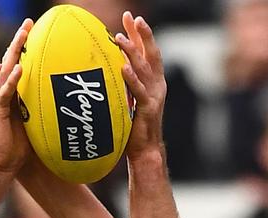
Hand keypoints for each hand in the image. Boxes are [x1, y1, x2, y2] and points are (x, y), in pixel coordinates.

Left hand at [115, 13, 166, 161]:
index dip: (141, 34)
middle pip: (150, 53)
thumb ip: (125, 84)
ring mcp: (154, 96)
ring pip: (143, 68)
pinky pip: (138, 91)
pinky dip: (131, 79)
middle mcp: (157, 85)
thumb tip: (110, 68)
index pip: (147, 51)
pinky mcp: (147, 109)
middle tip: (133, 18)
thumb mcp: (130, 99)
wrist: (145, 150)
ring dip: (131, 51)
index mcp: (154, 81)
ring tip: (120, 38)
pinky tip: (123, 68)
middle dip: (142, 34)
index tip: (131, 17)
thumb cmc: (135, 126)